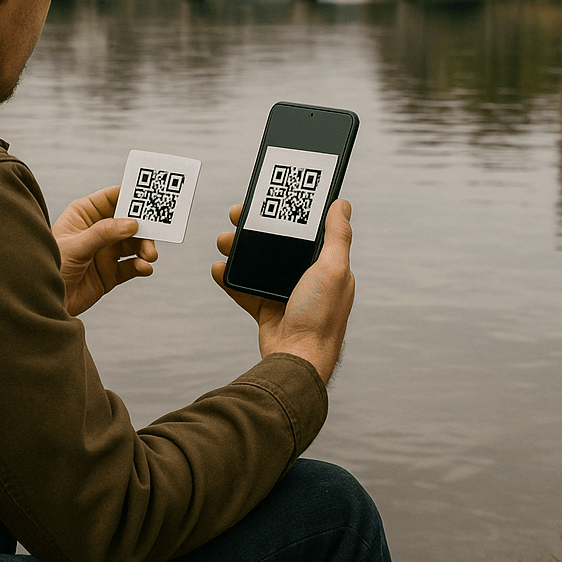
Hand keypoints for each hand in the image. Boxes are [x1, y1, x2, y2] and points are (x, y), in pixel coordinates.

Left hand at [53, 185, 157, 315]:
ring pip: (134, 244)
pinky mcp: (110, 273)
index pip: (112, 198)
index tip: (151, 196)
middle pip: (129, 221)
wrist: (44, 301)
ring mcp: (105, 252)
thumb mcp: (75, 246)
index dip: (131, 195)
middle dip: (144, 226)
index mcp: (84, 215)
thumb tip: (131, 223)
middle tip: (156, 231)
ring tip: (149, 255)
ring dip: (145, 248)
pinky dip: (141, 266)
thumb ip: (103, 234)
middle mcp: (98, 231)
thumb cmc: (50, 266)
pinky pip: (132, 266)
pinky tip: (144, 268)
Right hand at [210, 199, 354, 383]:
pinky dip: (229, 279)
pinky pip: (243, 289)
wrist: (296, 359)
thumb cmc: (321, 317)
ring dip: (237, 250)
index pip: (304, 231)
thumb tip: (343, 204)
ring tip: (223, 241)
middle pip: (276, 244)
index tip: (268, 201)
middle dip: (254, 229)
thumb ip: (338, 236)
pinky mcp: (266, 309)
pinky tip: (218, 268)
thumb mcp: (333, 269)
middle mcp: (306, 278)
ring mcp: (284, 294)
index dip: (286, 215)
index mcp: (325, 266)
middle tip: (236, 216)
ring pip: (256, 264)